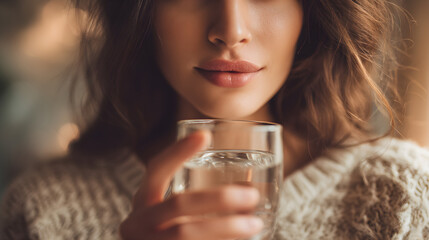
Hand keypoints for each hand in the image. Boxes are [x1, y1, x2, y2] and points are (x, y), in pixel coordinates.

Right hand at [119, 131, 263, 239]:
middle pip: (179, 204)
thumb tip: (247, 190)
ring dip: (225, 228)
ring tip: (255, 223)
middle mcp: (139, 223)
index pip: (156, 170)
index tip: (205, 136)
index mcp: (143, 202)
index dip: (178, 152)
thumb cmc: (163, 233)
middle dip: (219, 198)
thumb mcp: (167, 214)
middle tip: (252, 195)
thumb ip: (194, 202)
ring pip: (185, 233)